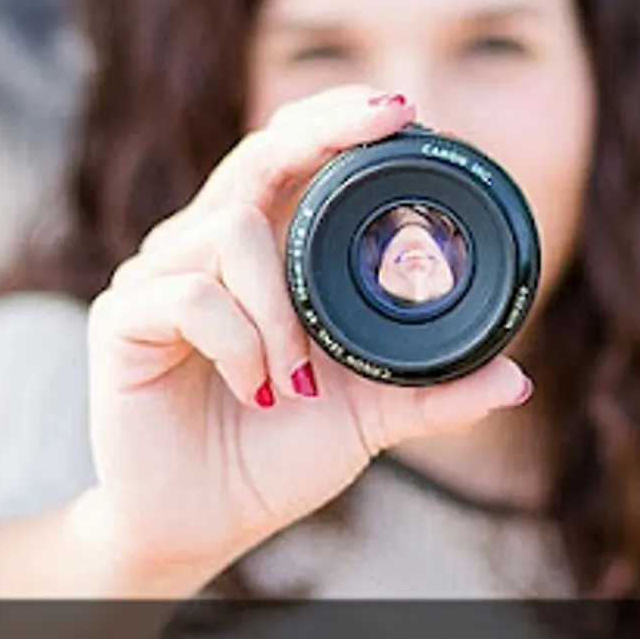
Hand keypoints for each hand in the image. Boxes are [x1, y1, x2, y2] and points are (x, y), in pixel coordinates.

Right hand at [74, 85, 532, 582]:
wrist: (197, 528)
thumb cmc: (271, 457)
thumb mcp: (366, 417)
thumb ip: (433, 393)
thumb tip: (516, 378)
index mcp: (259, 253)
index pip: (289, 155)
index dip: (336, 121)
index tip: (407, 110)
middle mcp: (204, 248)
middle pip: (258, 153)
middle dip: (324, 128)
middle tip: (391, 117)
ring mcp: (157, 277)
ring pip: (234, 231)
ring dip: (282, 310)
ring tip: (296, 378)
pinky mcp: (123, 319)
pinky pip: (193, 297)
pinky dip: (240, 343)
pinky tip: (255, 388)